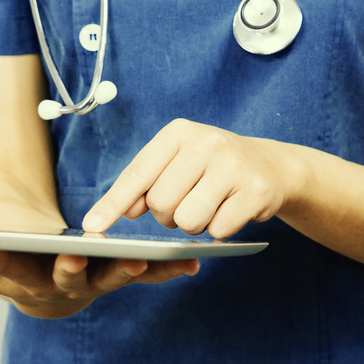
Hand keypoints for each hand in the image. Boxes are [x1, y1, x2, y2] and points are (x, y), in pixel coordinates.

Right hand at [0, 192, 198, 318]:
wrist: (49, 289)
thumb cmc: (11, 264)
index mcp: (15, 282)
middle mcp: (54, 290)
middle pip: (56, 281)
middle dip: (63, 270)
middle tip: (69, 258)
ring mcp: (89, 286)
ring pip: (106, 280)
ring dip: (123, 270)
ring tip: (137, 257)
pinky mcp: (118, 278)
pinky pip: (145, 277)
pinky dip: (169, 272)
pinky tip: (193, 264)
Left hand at [82, 118, 305, 238]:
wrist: (271, 166)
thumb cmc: (212, 166)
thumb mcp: (178, 162)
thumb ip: (147, 182)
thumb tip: (125, 211)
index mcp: (178, 133)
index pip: (137, 174)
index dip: (113, 204)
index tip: (92, 227)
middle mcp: (205, 142)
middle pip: (160, 203)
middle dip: (168, 214)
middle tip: (188, 200)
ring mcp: (232, 165)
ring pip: (187, 220)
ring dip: (193, 224)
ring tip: (209, 206)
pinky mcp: (254, 191)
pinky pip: (218, 230)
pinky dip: (219, 229)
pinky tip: (230, 210)